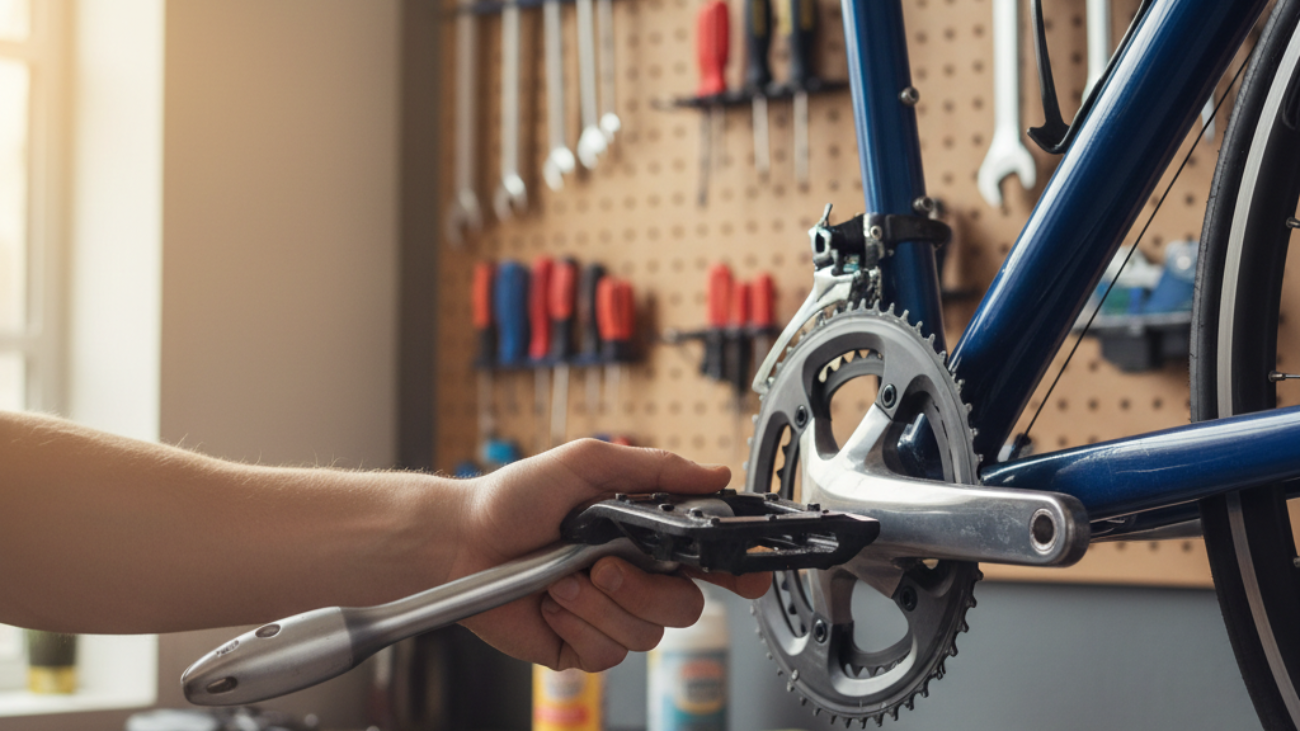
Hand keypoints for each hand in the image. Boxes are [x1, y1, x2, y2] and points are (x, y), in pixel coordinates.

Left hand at [453, 439, 770, 671]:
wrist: (459, 542)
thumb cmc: (513, 499)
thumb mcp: (586, 464)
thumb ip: (655, 470)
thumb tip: (714, 472)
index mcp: (642, 536)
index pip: (705, 558)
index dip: (736, 571)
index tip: (750, 576)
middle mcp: (631, 578)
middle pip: (685, 606)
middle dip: (646, 589)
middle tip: (605, 565)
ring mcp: (607, 615)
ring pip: (646, 633)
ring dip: (600, 604)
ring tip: (563, 578)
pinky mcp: (579, 646)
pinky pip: (607, 653)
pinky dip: (578, 625)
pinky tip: (552, 603)